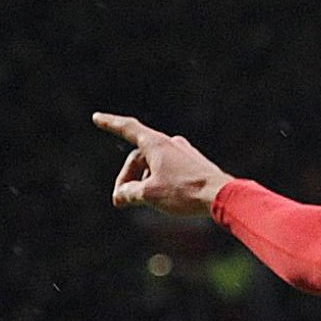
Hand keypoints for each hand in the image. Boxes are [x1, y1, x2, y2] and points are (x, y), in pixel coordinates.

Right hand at [92, 112, 233, 216]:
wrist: (222, 196)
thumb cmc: (186, 192)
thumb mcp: (150, 194)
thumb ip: (130, 193)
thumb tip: (121, 196)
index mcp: (156, 144)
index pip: (128, 129)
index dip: (111, 124)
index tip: (97, 118)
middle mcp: (170, 143)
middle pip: (139, 157)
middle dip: (127, 178)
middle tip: (120, 201)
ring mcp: (184, 153)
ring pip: (154, 165)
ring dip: (143, 182)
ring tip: (141, 202)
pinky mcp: (195, 164)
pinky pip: (169, 170)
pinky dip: (159, 182)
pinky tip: (162, 199)